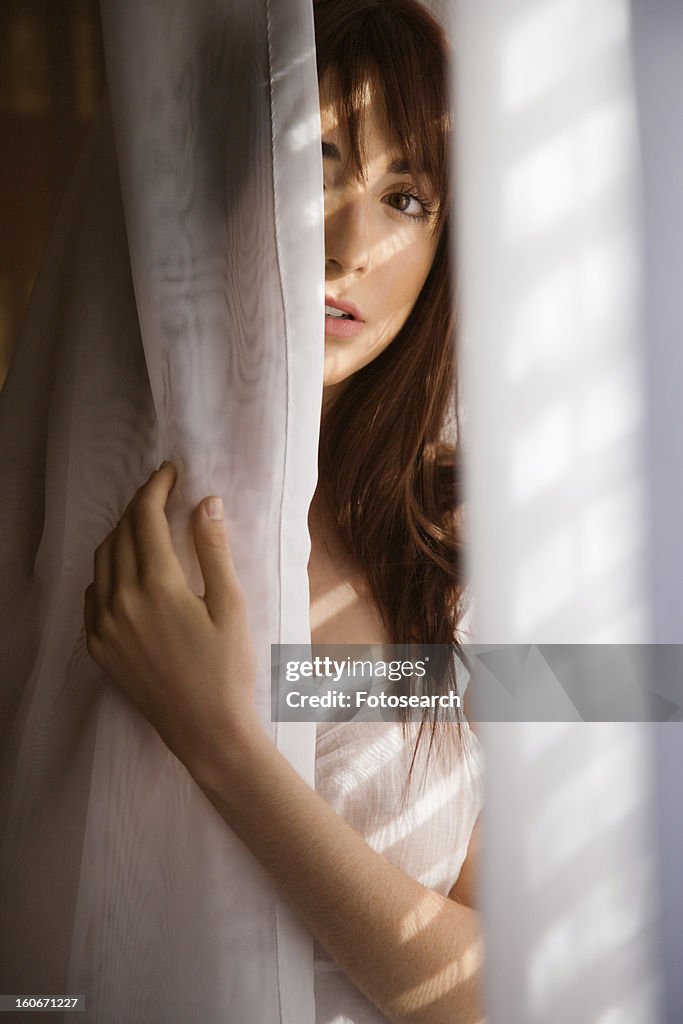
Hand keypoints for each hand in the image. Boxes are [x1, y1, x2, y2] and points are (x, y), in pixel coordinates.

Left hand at [84, 462, 259, 773]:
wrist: (206, 729)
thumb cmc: (228, 668)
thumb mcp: (231, 605)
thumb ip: (214, 550)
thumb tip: (206, 502)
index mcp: (156, 587)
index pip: (145, 519)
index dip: (156, 489)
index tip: (170, 472)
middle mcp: (121, 601)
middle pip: (120, 534)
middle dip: (139, 506)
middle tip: (163, 493)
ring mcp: (104, 625)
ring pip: (102, 560)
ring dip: (121, 534)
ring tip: (146, 524)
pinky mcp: (99, 646)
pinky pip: (93, 593)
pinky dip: (107, 569)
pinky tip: (128, 569)